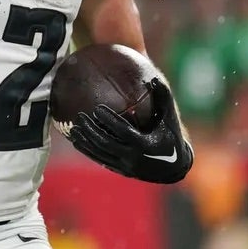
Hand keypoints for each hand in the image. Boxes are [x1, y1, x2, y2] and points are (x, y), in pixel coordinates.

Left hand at [68, 79, 192, 183]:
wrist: (174, 166)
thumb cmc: (171, 136)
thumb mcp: (169, 117)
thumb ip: (162, 96)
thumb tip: (152, 78)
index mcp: (145, 144)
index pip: (123, 131)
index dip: (110, 120)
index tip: (97, 108)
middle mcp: (134, 158)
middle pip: (107, 143)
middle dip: (92, 130)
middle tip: (80, 117)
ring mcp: (126, 166)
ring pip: (101, 154)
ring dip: (86, 142)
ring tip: (73, 128)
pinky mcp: (121, 170)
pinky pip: (101, 160)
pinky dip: (88, 151)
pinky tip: (76, 141)